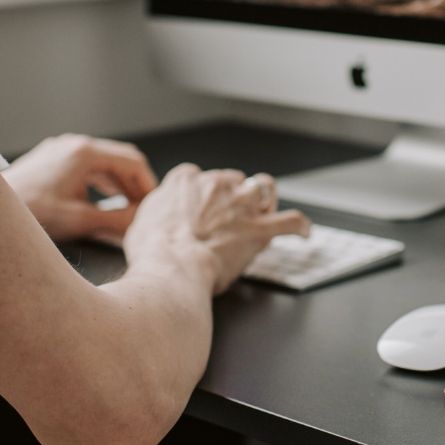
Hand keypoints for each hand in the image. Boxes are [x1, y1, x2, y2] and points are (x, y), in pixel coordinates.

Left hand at [3, 133, 158, 241]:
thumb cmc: (31, 214)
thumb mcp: (80, 220)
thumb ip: (117, 221)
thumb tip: (143, 222)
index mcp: (85, 152)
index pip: (133, 161)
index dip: (149, 185)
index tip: (156, 206)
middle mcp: (73, 144)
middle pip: (119, 159)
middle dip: (135, 185)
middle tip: (146, 209)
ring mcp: (60, 150)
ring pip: (103, 163)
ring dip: (119, 185)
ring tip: (129, 209)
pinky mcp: (50, 160)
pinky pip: (86, 167)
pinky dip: (101, 183)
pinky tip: (102, 203)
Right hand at [122, 164, 309, 293]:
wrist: (172, 267)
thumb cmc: (153, 252)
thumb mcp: (141, 223)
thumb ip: (157, 213)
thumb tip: (160, 219)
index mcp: (186, 180)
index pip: (198, 177)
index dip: (202, 194)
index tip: (200, 209)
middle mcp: (217, 184)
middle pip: (232, 180)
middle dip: (232, 196)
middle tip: (227, 218)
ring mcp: (241, 204)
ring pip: (263, 187)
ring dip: (265, 198)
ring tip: (266, 209)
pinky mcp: (260, 229)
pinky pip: (291, 222)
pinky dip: (299, 226)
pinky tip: (303, 231)